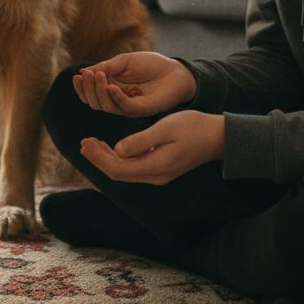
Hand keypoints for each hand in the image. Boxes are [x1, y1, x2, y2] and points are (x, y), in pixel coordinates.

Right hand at [73, 52, 196, 116]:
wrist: (175, 70)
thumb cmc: (150, 65)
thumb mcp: (123, 62)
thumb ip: (106, 67)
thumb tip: (84, 73)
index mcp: (111, 89)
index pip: (91, 94)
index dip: (81, 88)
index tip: (76, 76)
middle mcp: (117, 101)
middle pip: (95, 102)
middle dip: (88, 89)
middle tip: (87, 75)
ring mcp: (129, 107)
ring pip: (106, 107)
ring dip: (99, 92)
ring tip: (98, 76)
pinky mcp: (141, 109)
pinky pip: (124, 107)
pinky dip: (115, 97)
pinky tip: (111, 86)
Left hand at [79, 110, 224, 185]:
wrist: (219, 137)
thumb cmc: (194, 128)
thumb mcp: (165, 128)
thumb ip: (141, 141)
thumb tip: (117, 150)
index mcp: (155, 167)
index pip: (117, 169)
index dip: (98, 158)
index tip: (85, 143)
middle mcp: (155, 176)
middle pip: (118, 174)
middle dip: (98, 159)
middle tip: (84, 142)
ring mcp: (159, 175)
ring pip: (125, 172)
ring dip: (107, 159)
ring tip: (92, 144)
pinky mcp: (162, 169)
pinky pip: (134, 168)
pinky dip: (120, 158)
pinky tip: (113, 147)